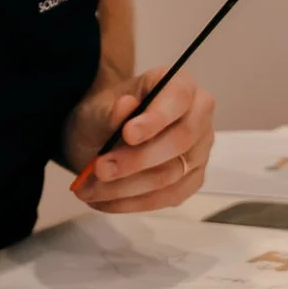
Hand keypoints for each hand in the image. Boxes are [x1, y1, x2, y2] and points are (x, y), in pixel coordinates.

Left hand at [68, 69, 214, 211]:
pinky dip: (131, 203)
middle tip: (99, 169)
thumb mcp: (98, 108)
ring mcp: (198, 151)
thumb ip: (111, 110)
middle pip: (180, 141)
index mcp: (179, 85)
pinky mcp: (190, 181)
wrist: (101, 136)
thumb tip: (126, 106)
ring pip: (170, 175)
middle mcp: (198, 117)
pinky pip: (166, 198)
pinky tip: (103, 201)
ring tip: (89, 189)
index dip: (156, 118)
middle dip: (136, 160)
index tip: (128, 134)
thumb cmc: (105, 114)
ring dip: (126, 187)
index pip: (178, 98)